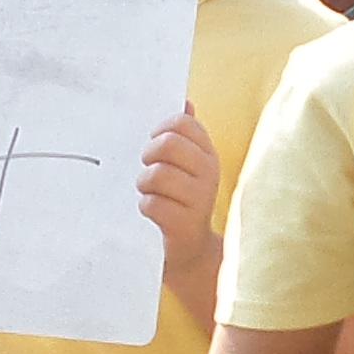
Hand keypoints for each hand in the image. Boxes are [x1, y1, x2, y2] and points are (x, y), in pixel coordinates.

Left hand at [134, 109, 217, 263]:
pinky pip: (152, 204)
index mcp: (208, 154)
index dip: (161, 130)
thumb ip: (185, 136)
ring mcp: (199, 199)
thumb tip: (186, 102)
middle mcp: (209, 173)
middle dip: (149, 155)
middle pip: (168, 145)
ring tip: (148, 193)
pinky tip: (152, 213)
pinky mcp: (184, 224)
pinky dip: (145, 207)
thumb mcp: (187, 167)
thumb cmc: (181, 202)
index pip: (183, 123)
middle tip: (147, 168)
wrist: (190, 251)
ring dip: (144, 184)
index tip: (154, 143)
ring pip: (157, 174)